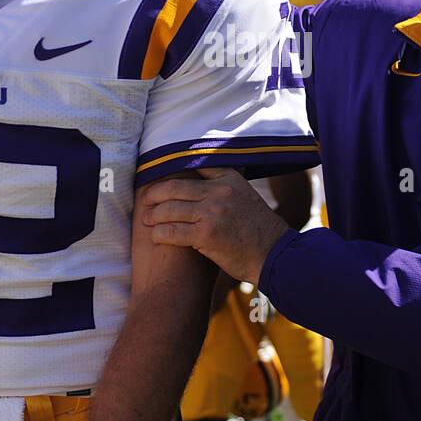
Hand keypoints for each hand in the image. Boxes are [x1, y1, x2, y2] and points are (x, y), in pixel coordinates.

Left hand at [140, 168, 289, 283]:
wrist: (274, 256)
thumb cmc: (258, 230)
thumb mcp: (245, 197)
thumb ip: (223, 187)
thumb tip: (198, 180)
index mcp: (229, 178)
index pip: (193, 165)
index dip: (172, 171)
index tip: (158, 177)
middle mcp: (220, 191)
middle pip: (173, 187)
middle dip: (154, 195)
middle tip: (146, 202)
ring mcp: (213, 212)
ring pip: (169, 209)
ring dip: (153, 216)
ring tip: (147, 220)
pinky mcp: (206, 235)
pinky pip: (172, 232)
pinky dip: (159, 234)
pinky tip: (156, 237)